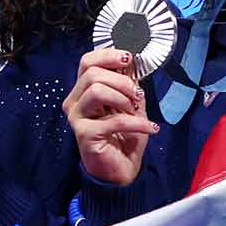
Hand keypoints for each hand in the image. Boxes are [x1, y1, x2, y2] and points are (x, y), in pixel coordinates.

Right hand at [65, 45, 155, 186]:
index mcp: (83, 91)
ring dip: (123, 98)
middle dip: (122, 81)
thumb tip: (132, 61)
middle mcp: (75, 102)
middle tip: (136, 95)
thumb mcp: (130, 103)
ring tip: (136, 109)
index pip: (88, 62)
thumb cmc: (124, 136)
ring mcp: (77, 119)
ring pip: (96, 90)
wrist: (122, 169)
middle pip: (92, 74)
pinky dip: (137, 123)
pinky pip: (113, 120)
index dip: (109, 55)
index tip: (129, 59)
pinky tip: (150, 128)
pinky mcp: (85, 135)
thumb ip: (128, 82)